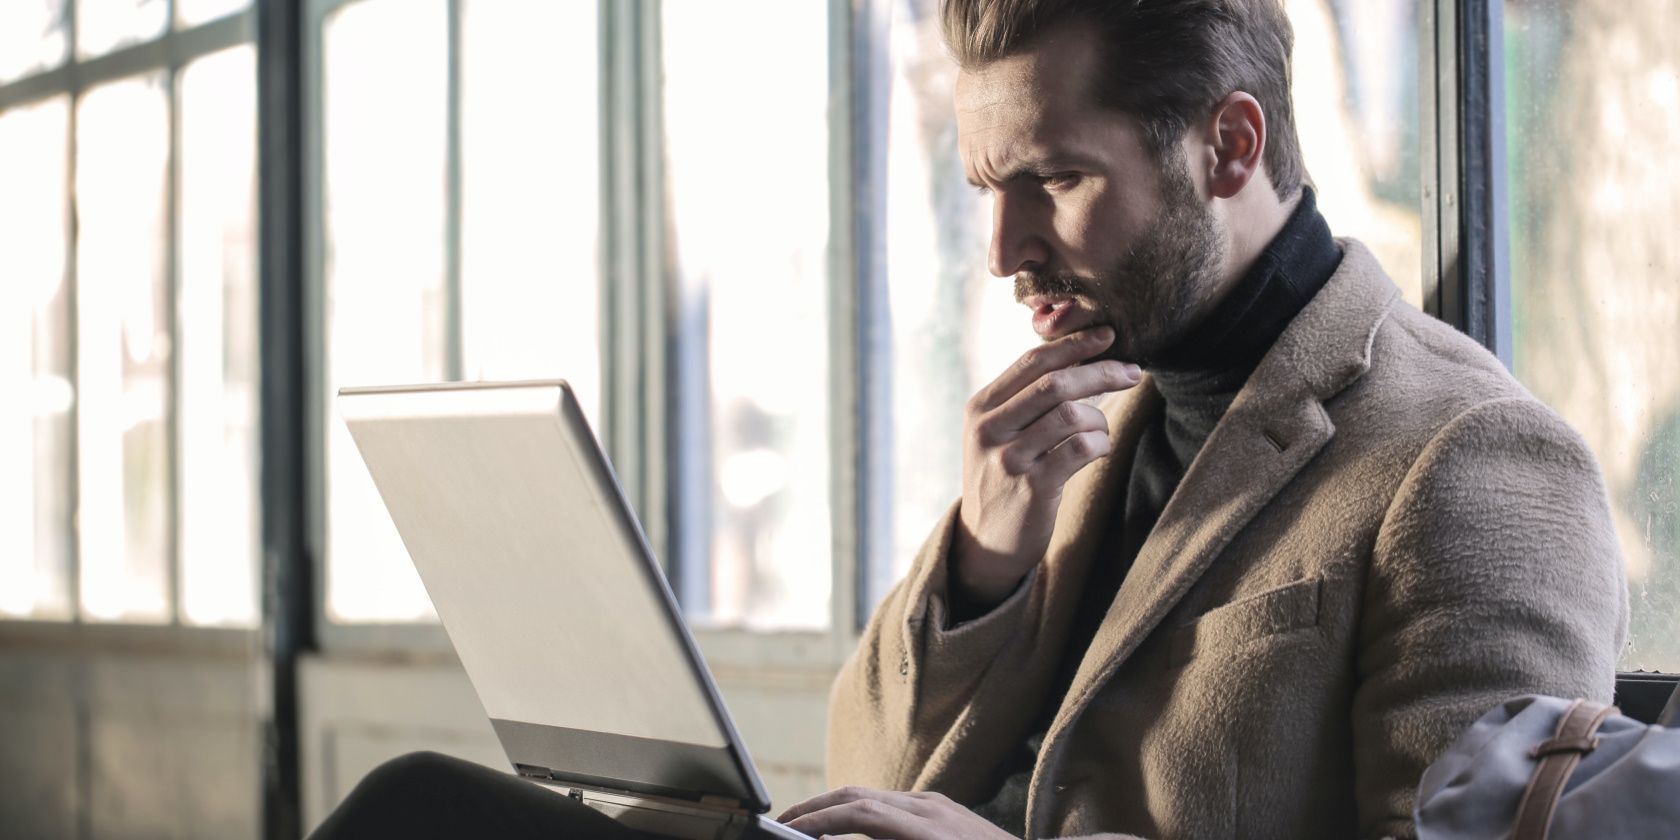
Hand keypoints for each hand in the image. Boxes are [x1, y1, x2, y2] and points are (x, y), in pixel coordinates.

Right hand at [777, 785, 1016, 839]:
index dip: (819, 821)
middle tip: (782, 825)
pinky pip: (890, 802)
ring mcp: (938, 804)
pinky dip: (858, 812)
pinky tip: (845, 829)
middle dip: (816, 808)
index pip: (859, 816)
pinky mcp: (943, 808)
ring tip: (805, 827)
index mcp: (929, 831)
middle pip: (858, 795)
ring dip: (834, 808)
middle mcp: (931, 808)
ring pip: (872, 795)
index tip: (790, 832)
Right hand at [954, 326, 1141, 605]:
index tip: (1108, 335)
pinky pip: (1081, 449)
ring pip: (1072, 415)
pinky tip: (1099, 450)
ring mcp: (1009, 459)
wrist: (986, 541)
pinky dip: (1100, 444)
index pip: (1032, 362)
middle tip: (1133, 372)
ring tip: (1101, 430)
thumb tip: (1081, 357)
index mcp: (981, 407)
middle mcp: (990, 429)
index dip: (1074, 344)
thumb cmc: (1004, 478)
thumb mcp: (998, 434)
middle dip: (1101, 372)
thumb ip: (1026, 399)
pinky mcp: (1032, 488)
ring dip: (1100, 419)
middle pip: (1056, 383)